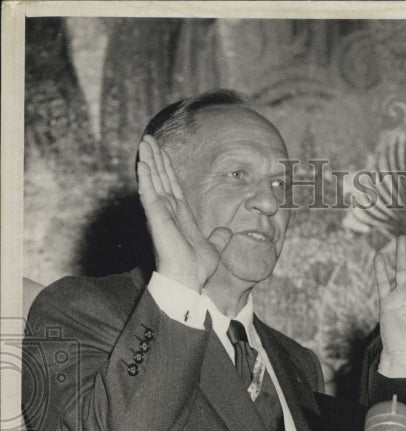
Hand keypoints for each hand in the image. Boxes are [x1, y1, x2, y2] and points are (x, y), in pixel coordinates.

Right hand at [137, 135, 231, 292]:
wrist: (189, 279)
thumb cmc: (197, 268)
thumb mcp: (214, 248)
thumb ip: (219, 238)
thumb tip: (227, 232)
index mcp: (180, 215)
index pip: (173, 185)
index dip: (168, 168)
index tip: (163, 152)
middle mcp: (168, 210)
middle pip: (161, 177)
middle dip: (156, 157)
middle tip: (149, 138)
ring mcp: (161, 212)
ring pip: (153, 180)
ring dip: (148, 160)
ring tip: (144, 141)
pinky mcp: (156, 216)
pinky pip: (149, 192)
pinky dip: (145, 177)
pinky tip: (142, 162)